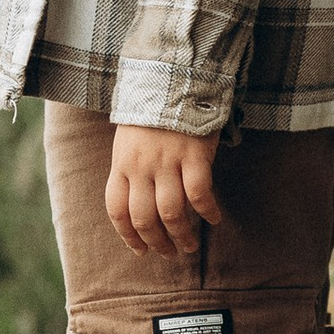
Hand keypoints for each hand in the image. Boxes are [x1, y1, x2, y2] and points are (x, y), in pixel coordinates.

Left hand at [106, 124, 224, 260]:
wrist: (173, 79)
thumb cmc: (151, 114)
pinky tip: (215, 219)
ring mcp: (167, 162)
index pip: (117, 211)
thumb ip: (131, 171)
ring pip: (171, 213)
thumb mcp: (129, 142)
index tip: (141, 250)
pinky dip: (208, 212)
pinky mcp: (193, 155)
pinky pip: (200, 194)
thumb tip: (137, 205)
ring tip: (190, 246)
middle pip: (144, 218)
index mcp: (122, 165)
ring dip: (182, 235)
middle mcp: (141, 167)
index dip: (128, 236)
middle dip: (157, 243)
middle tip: (170, 253)